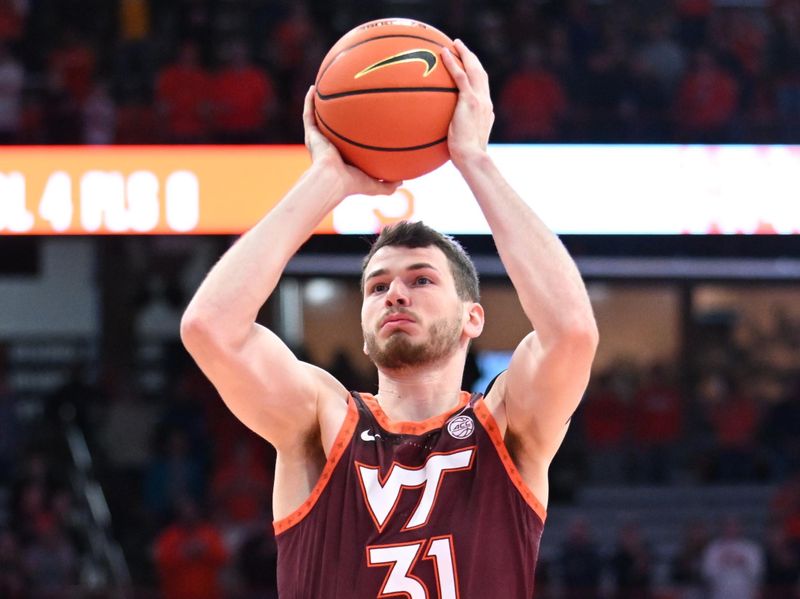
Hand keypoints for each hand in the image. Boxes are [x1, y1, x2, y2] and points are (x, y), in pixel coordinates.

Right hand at [303, 86, 401, 196]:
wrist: (332, 180)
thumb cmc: (352, 184)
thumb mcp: (375, 185)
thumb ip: (388, 184)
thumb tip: (402, 180)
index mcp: (342, 158)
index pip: (347, 143)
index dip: (352, 132)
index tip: (362, 120)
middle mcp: (329, 147)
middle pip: (332, 127)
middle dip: (336, 116)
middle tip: (344, 101)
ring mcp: (318, 140)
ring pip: (317, 118)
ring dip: (319, 105)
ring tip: (324, 89)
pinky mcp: (311, 135)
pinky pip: (308, 115)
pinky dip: (309, 102)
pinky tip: (313, 88)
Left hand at [440, 39, 494, 168]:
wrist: (472, 157)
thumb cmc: (467, 156)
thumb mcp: (468, 142)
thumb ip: (464, 133)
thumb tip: (458, 133)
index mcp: (486, 110)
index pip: (483, 87)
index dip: (477, 74)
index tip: (469, 66)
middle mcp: (486, 101)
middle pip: (480, 73)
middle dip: (472, 58)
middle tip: (461, 48)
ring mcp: (479, 100)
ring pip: (473, 70)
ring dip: (464, 54)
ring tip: (454, 44)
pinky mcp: (470, 100)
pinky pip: (460, 76)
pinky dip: (452, 62)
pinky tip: (443, 53)